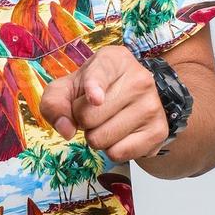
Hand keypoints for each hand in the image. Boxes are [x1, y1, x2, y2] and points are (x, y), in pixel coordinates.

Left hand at [38, 45, 172, 161]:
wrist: (130, 96)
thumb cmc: (92, 89)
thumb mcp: (67, 87)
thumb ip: (54, 103)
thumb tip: (66, 130)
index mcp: (113, 60)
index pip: (100, 75)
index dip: (94, 88)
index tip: (95, 99)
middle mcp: (138, 79)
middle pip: (89, 117)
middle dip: (82, 120)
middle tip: (93, 110)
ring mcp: (152, 105)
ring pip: (103, 139)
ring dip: (96, 136)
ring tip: (107, 121)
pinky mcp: (159, 131)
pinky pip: (120, 154)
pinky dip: (112, 150)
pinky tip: (119, 134)